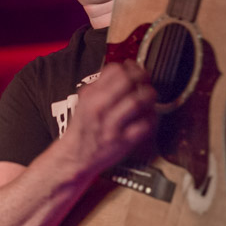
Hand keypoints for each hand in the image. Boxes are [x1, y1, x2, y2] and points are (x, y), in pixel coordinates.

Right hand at [60, 60, 156, 176]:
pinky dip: (151, 118)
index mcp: (91, 96)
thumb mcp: (84, 102)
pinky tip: (149, 116)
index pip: (115, 70)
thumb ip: (101, 86)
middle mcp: (100, 108)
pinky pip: (144, 125)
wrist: (75, 157)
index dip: (130, 67)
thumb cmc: (83, 129)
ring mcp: (112, 126)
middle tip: (146, 81)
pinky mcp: (123, 142)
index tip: (135, 70)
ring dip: (148, 97)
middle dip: (142, 78)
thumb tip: (123, 70)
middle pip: (128, 82)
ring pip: (137, 102)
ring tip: (149, 97)